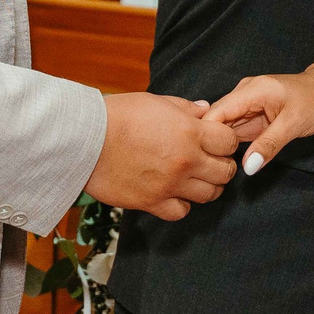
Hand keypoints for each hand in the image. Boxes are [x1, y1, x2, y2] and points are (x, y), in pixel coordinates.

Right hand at [87, 94, 238, 220]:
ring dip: (207, 186)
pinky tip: (175, 192)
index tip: (216, 140)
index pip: (229, 142)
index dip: (226, 140)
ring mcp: (170, 185)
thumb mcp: (156, 102)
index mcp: (190, 133)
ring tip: (194, 177)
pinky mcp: (152, 202)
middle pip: (225, 172)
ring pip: (209, 195)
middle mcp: (186, 162)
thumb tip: (205, 110)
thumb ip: (186, 108)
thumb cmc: (117, 115)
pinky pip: (181, 211)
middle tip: (210, 160)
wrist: (84, 139)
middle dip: (222, 165)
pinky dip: (183, 204)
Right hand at [204, 70, 313, 175]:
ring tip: (216, 165)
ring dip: (219, 144)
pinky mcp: (251, 113)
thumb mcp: (294, 124)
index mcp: (250, 90)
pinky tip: (227, 158)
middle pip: (215, 120)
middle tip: (210, 168)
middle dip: (210, 142)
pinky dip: (230, 143)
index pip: (216, 113)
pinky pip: (235, 129)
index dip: (206, 135)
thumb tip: (247, 167)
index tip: (205, 159)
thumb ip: (269, 144)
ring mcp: (246, 103)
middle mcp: (243, 94)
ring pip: (223, 126)